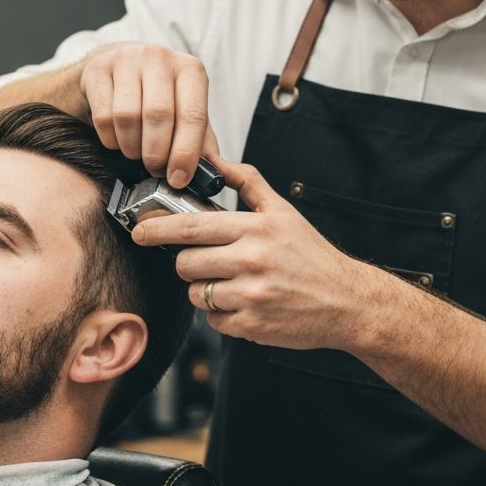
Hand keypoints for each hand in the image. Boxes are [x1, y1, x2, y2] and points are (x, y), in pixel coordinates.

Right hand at [77, 43, 218, 186]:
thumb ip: (202, 142)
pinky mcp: (97, 69)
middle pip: (158, 115)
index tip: (178, 179)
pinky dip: (110, 139)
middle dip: (156, 154)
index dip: (186, 153)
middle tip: (155, 170)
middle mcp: (160, 58)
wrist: (116, 71)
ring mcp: (126, 59)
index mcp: (190, 70)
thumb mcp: (186, 114)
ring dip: (132, 148)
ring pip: (127, 116)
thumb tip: (214, 172)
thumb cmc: (158, 98)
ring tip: (136, 153)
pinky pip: (103, 116)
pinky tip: (118, 140)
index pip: (192, 115)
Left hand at [130, 156, 380, 350]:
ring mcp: (251, 294)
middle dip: (190, 263)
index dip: (157, 228)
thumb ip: (248, 182)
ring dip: (207, 290)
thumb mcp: (284, 211)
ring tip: (235, 284)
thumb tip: (215, 160)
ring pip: (196, 294)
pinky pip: (213, 321)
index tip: (138, 230)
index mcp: (256, 228)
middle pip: (186, 263)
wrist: (346, 301)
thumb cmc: (312, 255)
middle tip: (210, 262)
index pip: (192, 227)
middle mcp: (252, 259)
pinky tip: (247, 304)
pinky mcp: (252, 325)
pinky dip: (223, 315)